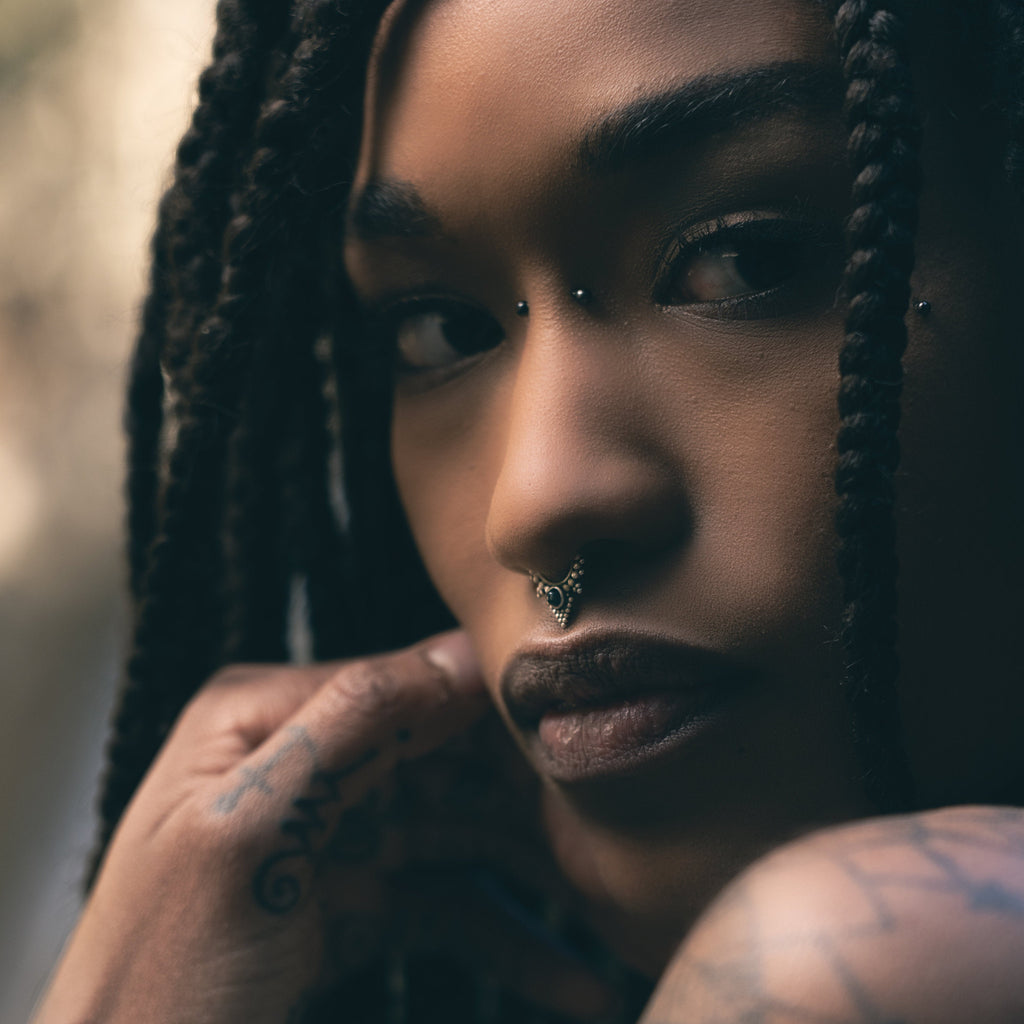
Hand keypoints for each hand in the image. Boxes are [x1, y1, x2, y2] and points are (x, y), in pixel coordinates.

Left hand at [32, 633, 621, 1023]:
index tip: (578, 737)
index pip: (403, 687)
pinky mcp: (354, 900)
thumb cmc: (159, 970)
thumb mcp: (249, 831)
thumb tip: (461, 653)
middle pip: (443, 761)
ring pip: (458, 834)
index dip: (491, 712)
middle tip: (609, 839)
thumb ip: (350, 728)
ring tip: (608, 916)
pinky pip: (445, 902)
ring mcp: (334, 832)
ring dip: (530, 879)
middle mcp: (305, 761)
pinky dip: (503, 938)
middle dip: (524, 806)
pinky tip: (565, 975)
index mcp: (264, 717)